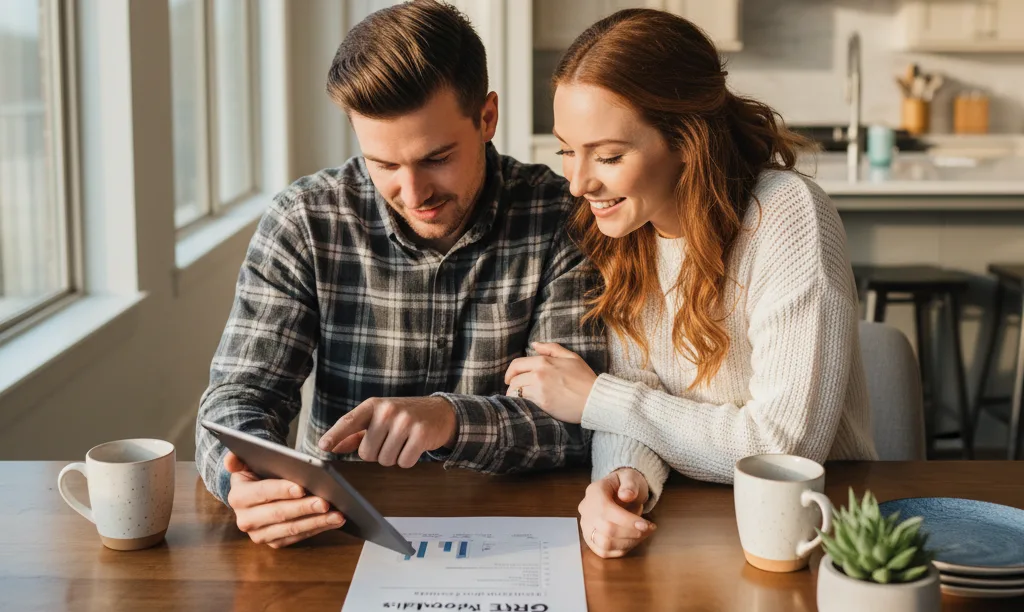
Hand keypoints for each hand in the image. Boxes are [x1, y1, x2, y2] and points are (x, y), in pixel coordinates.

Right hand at [224, 451, 345, 547]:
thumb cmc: (257, 474)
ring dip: (317, 522)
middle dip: (304, 508)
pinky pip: (299, 538)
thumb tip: (231, 458)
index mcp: (238, 497)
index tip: (302, 487)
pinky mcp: (274, 543)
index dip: (282, 490)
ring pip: (291, 529)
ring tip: (338, 514)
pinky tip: (334, 521)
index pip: (262, 492)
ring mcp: (260, 535)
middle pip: (280, 514)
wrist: (255, 493)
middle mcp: (246, 520)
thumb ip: (238, 459)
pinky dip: (318, 529)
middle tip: (327, 502)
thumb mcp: (246, 463)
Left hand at [317, 396, 456, 466]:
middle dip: (376, 453)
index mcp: (374, 405)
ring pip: (385, 460)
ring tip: (402, 442)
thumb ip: (355, 433)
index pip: (349, 421)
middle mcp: (388, 411)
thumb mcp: (379, 418)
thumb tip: (333, 447)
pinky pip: (404, 462)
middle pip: (367, 452)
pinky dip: (407, 460)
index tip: (323, 446)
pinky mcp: (421, 434)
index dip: (335, 435)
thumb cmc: (403, 417)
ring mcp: (405, 422)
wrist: (439, 412)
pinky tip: (413, 446)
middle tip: (389, 441)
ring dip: (393, 457)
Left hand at [504, 342, 596, 422]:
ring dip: (517, 396)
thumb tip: (534, 344)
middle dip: (513, 385)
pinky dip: (523, 403)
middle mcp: (538, 374)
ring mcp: (539, 390)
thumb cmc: (584, 378)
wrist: (595, 399)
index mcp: (543, 362)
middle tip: (518, 390)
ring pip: (516, 392)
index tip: (510, 379)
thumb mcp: (571, 357)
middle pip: (514, 380)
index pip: (516, 365)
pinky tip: (529, 405)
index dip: (510, 373)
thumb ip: (550, 349)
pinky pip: (524, 402)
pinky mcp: (542, 404)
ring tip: (522, 398)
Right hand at [578, 467, 655, 558]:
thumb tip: (626, 495)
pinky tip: (634, 540)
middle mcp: (586, 510)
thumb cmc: (626, 485)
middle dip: (631, 533)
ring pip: (604, 544)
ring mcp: (586, 526)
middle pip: (606, 529)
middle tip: (648, 529)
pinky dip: (622, 549)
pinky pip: (604, 552)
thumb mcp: (631, 478)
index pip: (606, 510)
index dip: (627, 521)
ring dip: (628, 543)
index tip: (645, 525)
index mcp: (594, 492)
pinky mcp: (590, 540)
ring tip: (643, 534)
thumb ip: (630, 484)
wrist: (619, 492)